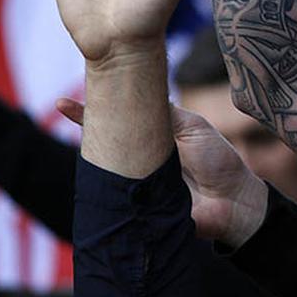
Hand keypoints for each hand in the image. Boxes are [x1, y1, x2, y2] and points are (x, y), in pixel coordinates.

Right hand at [59, 98, 267, 246]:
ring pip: (107, 167)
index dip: (92, 112)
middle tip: (61, 105)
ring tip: (75, 132)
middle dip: (87, 124)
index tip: (63, 102)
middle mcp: (141, 157)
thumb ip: (167, 113)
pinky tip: (94, 174)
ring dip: (91, 152)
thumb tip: (139, 91)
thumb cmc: (217, 161)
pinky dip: (104, 186)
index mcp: (153, 137)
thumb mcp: (193, 128)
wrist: (234, 201)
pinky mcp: (138, 205)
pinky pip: (115, 195)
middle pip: (107, 140)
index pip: (119, 120)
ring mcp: (137, 181)